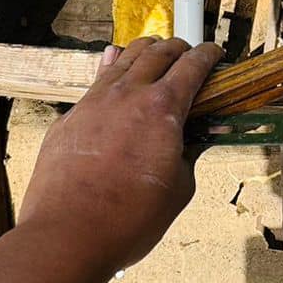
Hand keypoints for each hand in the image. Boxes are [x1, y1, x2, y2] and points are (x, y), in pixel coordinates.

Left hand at [0, 35, 221, 282]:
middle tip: (188, 54)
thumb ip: (187, 154)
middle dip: (178, 48)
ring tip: (155, 52)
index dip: (208, 55)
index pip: (192, 66)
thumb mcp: (179, 189)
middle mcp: (129, 94)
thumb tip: (190, 139)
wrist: (67, 235)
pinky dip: (112, 66)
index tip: (216, 53)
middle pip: (158, 52)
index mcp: (163, 108)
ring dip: (145, 51)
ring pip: (124, 58)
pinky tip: (113, 59)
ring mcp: (94, 102)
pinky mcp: (70, 117)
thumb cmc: (130, 220)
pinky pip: (96, 80)